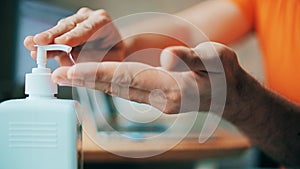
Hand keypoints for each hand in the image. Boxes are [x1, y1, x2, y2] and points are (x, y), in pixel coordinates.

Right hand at [24, 7, 124, 65]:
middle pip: (69, 26)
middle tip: (41, 41)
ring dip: (45, 40)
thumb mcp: (113, 60)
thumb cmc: (114, 54)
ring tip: (32, 45)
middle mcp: (86, 19)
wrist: (113, 50)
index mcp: (102, 22)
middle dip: (54, 35)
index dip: (74, 36)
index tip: (62, 43)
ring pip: (58, 31)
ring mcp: (74, 23)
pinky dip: (44, 45)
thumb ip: (95, 64)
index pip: (88, 28)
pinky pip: (54, 38)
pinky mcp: (64, 32)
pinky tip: (33, 47)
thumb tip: (75, 72)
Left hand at [52, 42, 244, 115]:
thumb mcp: (215, 61)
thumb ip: (191, 60)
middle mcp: (159, 99)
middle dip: (86, 80)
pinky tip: (92, 78)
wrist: (227, 94)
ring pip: (117, 90)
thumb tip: (167, 57)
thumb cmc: (222, 75)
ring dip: (91, 83)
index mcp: (172, 90)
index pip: (129, 79)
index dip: (100, 73)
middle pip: (116, 87)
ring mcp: (155, 101)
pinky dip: (105, 83)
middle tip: (58, 76)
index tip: (75, 70)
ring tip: (67, 76)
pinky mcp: (154, 98)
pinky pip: (124, 90)